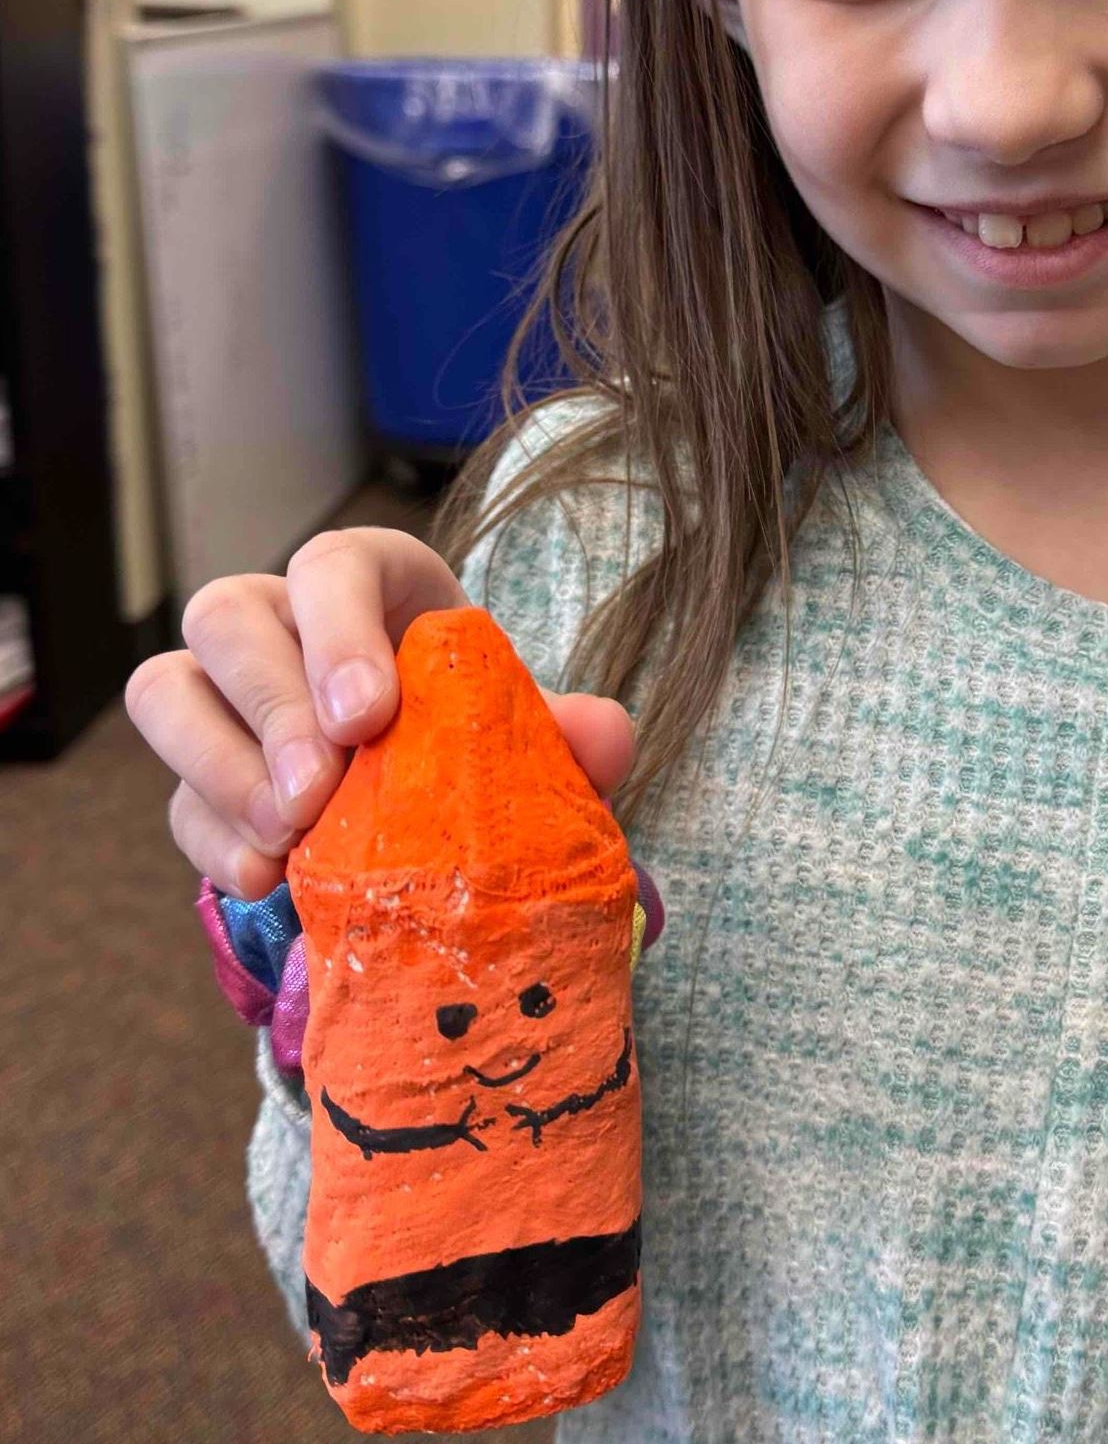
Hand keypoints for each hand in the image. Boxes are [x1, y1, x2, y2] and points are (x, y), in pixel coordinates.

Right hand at [126, 528, 637, 899]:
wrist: (444, 803)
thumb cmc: (482, 733)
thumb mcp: (528, 724)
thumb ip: (569, 727)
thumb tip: (604, 735)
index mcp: (367, 581)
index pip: (330, 563)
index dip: (337, 629)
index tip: (369, 717)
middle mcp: (279, 618)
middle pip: (226, 616)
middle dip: (270, 705)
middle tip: (319, 794)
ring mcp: (225, 694)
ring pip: (167, 690)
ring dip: (217, 767)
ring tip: (286, 839)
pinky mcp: (201, 775)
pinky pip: (176, 795)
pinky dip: (213, 838)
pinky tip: (265, 879)